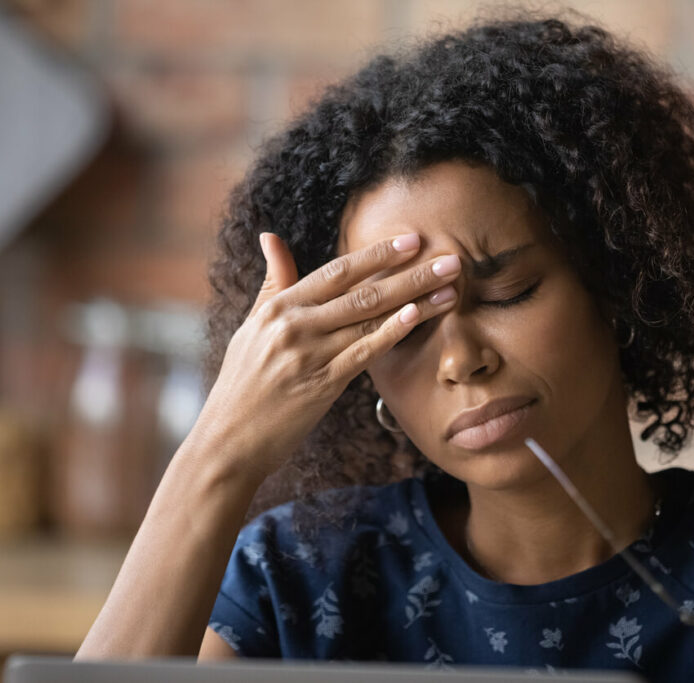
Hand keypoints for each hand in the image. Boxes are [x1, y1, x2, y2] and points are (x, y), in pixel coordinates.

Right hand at [192, 231, 460, 481]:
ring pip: (371, 318)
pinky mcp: (322, 385)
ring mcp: (309, 354)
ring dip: (417, 300)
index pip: (338, 271)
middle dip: (411, 272)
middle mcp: (294, 325)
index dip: (378, 254)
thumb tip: (271, 236)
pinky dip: (392, 331)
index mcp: (278, 307)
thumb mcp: (252, 327)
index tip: (413, 239)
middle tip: (451, 258)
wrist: (228, 441)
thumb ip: (273, 282)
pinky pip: (364, 352)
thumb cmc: (243, 384)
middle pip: (363, 291)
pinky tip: (418, 316)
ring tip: (451, 286)